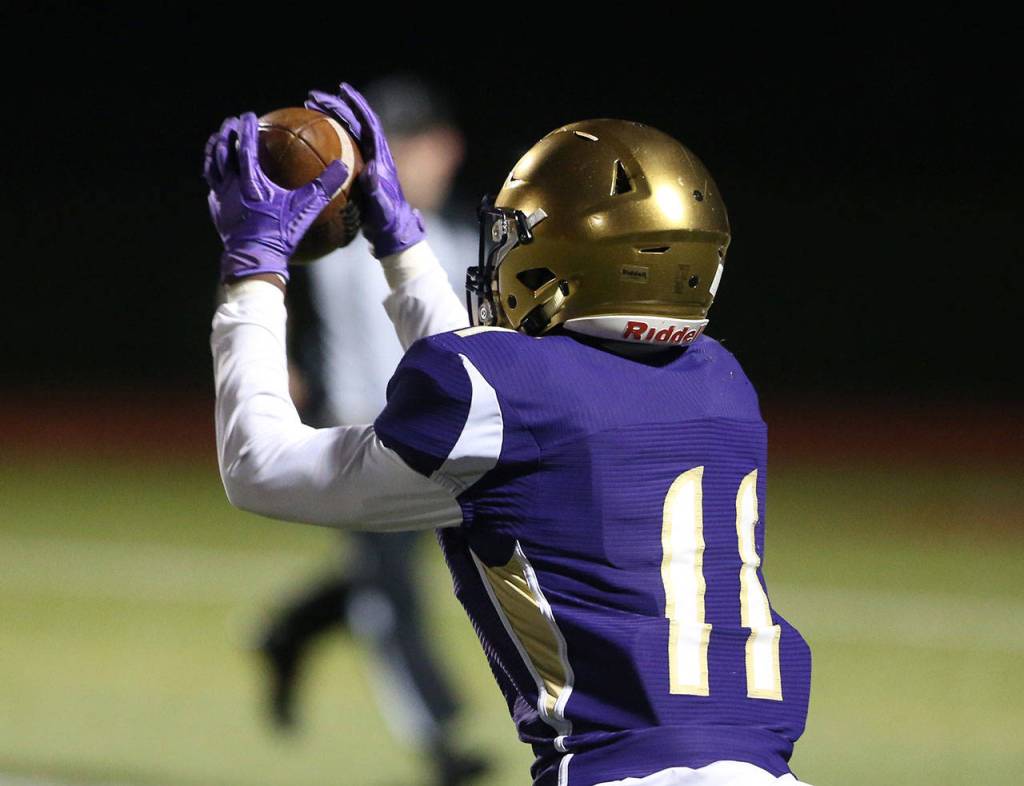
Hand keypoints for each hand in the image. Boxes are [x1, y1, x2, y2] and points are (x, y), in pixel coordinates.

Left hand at [203, 113, 348, 282]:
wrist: (254, 260)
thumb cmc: (279, 234)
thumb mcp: (305, 210)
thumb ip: (324, 187)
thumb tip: (342, 166)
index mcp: (250, 181)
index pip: (245, 147)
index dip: (246, 128)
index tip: (249, 115)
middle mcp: (231, 186)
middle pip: (223, 152)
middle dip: (226, 134)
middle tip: (230, 123)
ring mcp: (221, 199)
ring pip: (212, 167)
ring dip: (215, 151)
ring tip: (218, 140)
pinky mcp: (217, 212)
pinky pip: (212, 187)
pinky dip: (213, 175)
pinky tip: (218, 176)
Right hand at [305, 83, 424, 257]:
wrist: (392, 234)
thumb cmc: (389, 222)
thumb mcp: (383, 207)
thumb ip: (377, 190)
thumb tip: (369, 169)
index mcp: (382, 158)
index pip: (370, 123)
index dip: (357, 105)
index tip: (342, 89)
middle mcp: (374, 156)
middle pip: (354, 123)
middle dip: (336, 107)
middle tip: (312, 97)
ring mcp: (365, 164)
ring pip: (346, 135)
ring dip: (329, 120)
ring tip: (309, 110)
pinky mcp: (356, 174)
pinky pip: (339, 151)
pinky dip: (325, 142)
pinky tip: (308, 142)